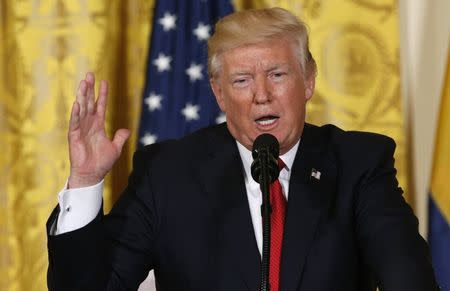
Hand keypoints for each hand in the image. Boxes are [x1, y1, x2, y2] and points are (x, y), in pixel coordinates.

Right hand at [67, 72, 129, 187]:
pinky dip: (76, 113)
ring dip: (82, 96)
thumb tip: (127, 129)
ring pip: (81, 109)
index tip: (104, 81)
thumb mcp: (115, 148)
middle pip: (89, 103)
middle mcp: (89, 124)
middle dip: (89, 89)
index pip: (100, 106)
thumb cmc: (102, 163)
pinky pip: (75, 122)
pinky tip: (77, 103)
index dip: (102, 94)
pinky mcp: (74, 136)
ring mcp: (81, 129)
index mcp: (98, 125)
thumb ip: (120, 137)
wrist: (92, 175)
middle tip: (89, 74)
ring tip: (83, 83)